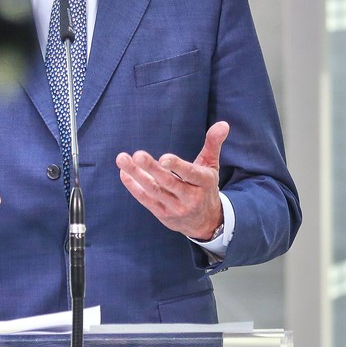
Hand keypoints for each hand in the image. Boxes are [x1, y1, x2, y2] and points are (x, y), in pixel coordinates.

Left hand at [117, 121, 228, 241]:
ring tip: (122, 159)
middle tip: (138, 155)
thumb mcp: (211, 166)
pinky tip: (125, 173)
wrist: (205, 222)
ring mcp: (175, 207)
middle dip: (152, 168)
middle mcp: (190, 197)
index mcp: (204, 182)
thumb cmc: (206, 187)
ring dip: (137, 175)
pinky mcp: (162, 214)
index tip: (164, 158)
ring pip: (154, 190)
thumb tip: (223, 124)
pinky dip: (134, 187)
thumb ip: (213, 144)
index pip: (190, 174)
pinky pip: (146, 200)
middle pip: (168, 182)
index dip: (177, 167)